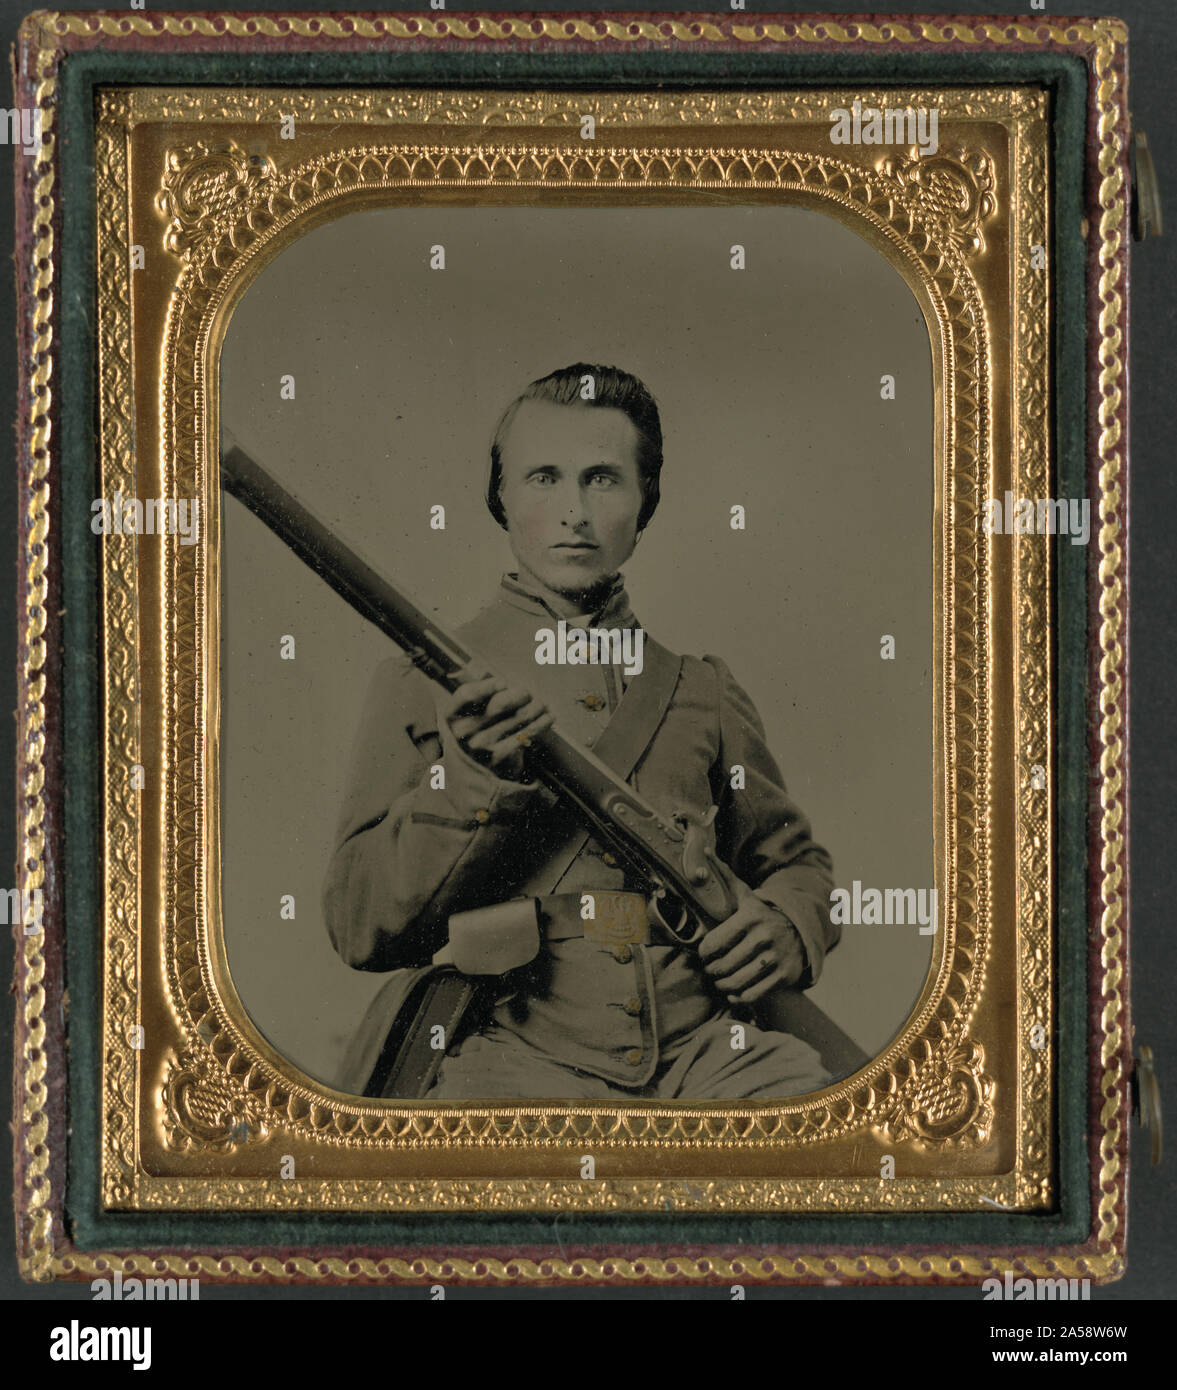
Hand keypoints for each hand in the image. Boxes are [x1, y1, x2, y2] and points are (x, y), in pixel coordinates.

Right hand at [443, 663, 553, 780]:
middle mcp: (463, 732)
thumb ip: (477, 701)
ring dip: (536, 707)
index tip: (504, 682)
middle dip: (520, 694)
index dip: (487, 686)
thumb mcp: (462, 721)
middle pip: (499, 703)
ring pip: (518, 716)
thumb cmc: (471, 741)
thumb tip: (507, 685)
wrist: (470, 779)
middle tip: (529, 693)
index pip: (466, 695)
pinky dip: (541, 723)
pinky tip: (548, 717)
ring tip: (542, 704)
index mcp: (451, 718)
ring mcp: (482, 746)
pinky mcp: (500, 758)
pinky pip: (527, 733)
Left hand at [698, 878, 806, 1004]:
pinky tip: (734, 991)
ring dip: (722, 985)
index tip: (704, 953)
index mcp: (751, 917)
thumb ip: (723, 876)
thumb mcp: (746, 895)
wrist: (802, 929)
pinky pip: (753, 994)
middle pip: (723, 965)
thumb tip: (704, 851)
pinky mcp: (785, 976)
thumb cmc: (763, 914)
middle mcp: (765, 937)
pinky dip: (739, 997)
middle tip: (710, 969)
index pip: (713, 943)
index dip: (703, 952)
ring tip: (719, 980)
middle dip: (711, 970)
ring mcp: (776, 958)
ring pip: (736, 982)